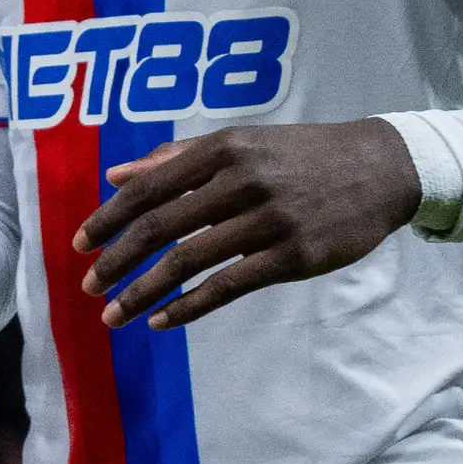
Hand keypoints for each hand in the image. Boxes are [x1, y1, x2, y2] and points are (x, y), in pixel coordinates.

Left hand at [71, 119, 420, 330]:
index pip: (149, 188)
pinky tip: (161, 320)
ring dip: (143, 292)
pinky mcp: (293, 256)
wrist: (382, 168)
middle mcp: (243, 181)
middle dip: (117, 261)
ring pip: (189, 261)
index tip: (80, 244)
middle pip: (161, 227)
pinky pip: (228, 287)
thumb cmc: (301, 155)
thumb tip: (116, 176)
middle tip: (88, 285)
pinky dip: (188, 306)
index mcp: (224, 150)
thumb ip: (176, 158)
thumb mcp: (241, 143)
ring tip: (113, 314)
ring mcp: (270, 220)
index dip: (109, 218)